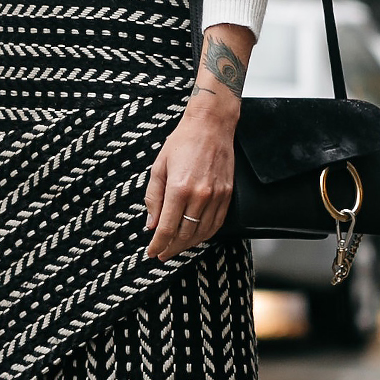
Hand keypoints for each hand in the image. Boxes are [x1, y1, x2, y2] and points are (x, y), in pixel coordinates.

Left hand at [145, 87, 237, 260]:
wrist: (211, 125)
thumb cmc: (182, 142)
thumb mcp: (159, 167)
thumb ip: (153, 198)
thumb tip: (151, 224)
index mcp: (179, 188)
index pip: (167, 228)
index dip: (158, 244)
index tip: (152, 252)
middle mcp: (200, 195)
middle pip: (185, 235)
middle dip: (171, 248)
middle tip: (162, 254)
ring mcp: (217, 196)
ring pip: (202, 233)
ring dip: (188, 245)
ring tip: (176, 248)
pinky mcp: (228, 194)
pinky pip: (217, 223)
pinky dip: (205, 235)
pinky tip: (196, 237)